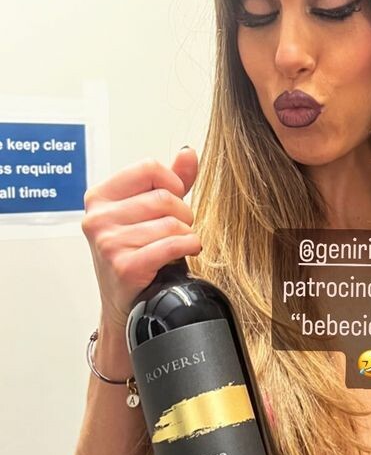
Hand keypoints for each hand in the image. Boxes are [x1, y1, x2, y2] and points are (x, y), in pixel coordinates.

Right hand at [82, 147, 200, 332]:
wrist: (124, 301)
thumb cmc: (136, 252)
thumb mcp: (149, 211)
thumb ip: (170, 180)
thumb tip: (187, 152)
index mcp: (100, 197)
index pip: (148, 167)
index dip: (171, 182)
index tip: (175, 198)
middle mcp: (98, 218)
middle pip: (164, 197)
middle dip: (183, 214)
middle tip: (178, 228)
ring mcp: (108, 242)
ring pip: (171, 223)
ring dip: (186, 234)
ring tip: (178, 244)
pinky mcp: (124, 266)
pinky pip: (172, 245)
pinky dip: (189, 246)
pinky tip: (187, 251)